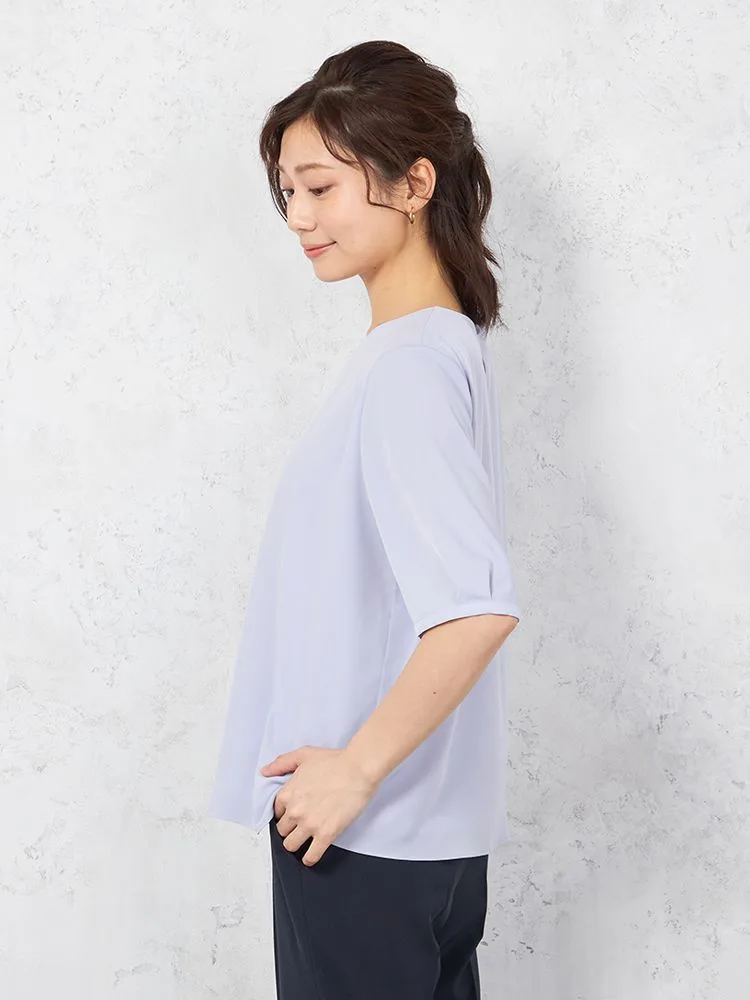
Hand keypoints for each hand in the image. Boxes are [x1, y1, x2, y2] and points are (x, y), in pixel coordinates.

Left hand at [259, 746, 379, 865]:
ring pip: (291, 846)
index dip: (284, 814)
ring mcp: (309, 824)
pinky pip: (311, 856)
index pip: (276, 813)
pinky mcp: (326, 835)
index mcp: (288, 793)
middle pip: (282, 831)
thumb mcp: (304, 755)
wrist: (358, 770)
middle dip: (289, 829)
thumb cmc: (335, 761)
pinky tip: (311, 856)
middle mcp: (295, 811)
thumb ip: (282, 763)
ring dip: (296, 844)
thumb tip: (265, 771)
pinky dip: (309, 858)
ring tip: (303, 841)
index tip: (291, 815)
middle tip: (299, 827)